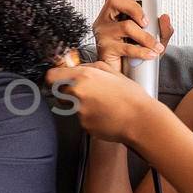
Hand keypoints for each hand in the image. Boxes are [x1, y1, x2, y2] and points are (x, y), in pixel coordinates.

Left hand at [45, 59, 159, 143]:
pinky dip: (90, 117)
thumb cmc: (131, 97)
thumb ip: (91, 67)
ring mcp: (79, 112)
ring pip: (72, 107)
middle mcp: (77, 94)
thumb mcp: (113, 72)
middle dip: (69, 92)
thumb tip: (78, 67)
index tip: (57, 79)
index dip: (54, 78)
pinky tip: (105, 115)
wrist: (140, 120)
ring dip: (81, 105)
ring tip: (102, 105)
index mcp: (83, 77)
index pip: (52, 76)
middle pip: (60, 93)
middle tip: (86, 93)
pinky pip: (82, 119)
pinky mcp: (84, 126)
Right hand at [93, 0, 173, 63]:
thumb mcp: (153, 39)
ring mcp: (103, 35)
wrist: (125, 76)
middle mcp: (104, 21)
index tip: (143, 6)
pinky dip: (143, 51)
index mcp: (112, 15)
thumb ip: (162, 28)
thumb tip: (165, 17)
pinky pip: (127, 47)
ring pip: (126, 26)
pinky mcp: (105, 49)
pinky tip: (150, 54)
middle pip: (114, 1)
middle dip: (135, 8)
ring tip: (155, 46)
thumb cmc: (134, 56)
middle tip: (146, 22)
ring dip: (146, 37)